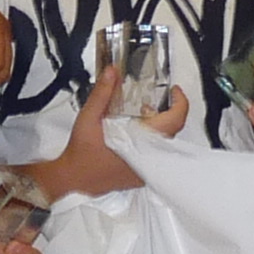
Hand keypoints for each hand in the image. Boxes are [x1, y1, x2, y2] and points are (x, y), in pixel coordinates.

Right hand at [27, 65, 189, 200]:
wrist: (74, 180)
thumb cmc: (81, 154)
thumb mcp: (88, 117)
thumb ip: (102, 93)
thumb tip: (112, 73)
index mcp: (141, 142)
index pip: (175, 121)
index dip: (180, 102)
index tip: (174, 91)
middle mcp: (148, 158)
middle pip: (173, 130)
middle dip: (169, 111)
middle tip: (159, 98)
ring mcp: (146, 169)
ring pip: (165, 142)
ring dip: (159, 125)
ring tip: (143, 112)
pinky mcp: (140, 175)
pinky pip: (155, 154)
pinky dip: (151, 139)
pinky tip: (135, 131)